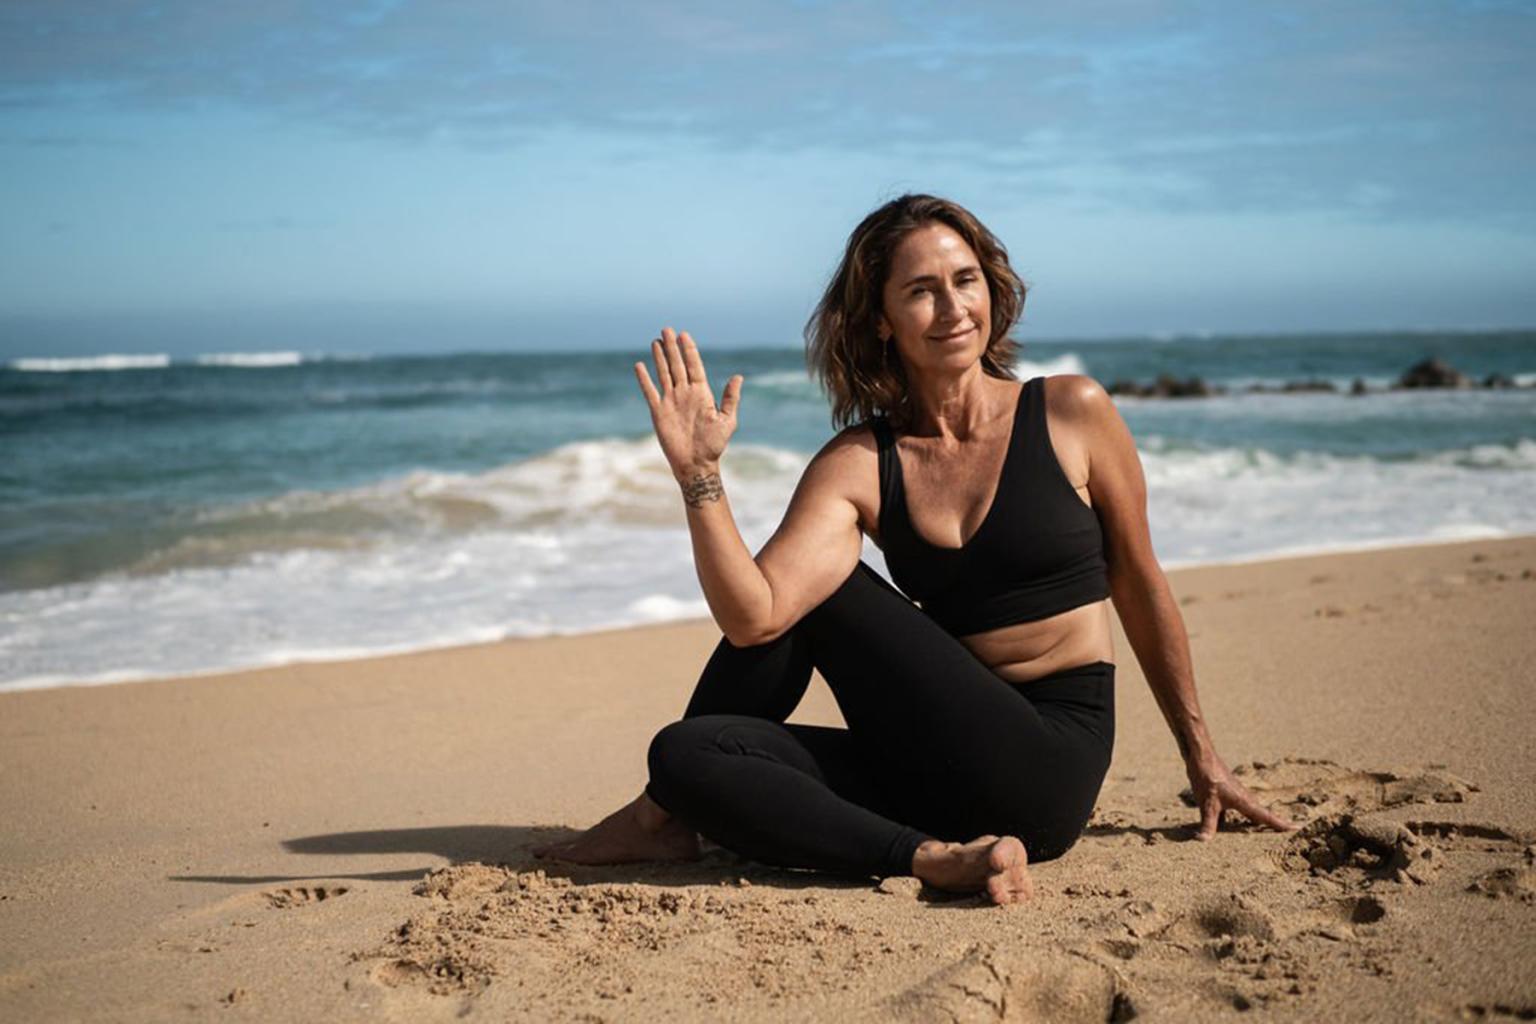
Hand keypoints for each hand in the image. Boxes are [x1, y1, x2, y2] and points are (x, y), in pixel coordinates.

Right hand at [634, 327, 742, 480]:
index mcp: (701, 393)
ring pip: (664, 374)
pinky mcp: (659, 412)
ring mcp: (671, 401)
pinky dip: (644, 379)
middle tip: (667, 329)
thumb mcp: (727, 420)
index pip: (694, 366)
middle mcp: (685, 393)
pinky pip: (650, 392)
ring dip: (660, 358)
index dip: (689, 350)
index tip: (684, 335)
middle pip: (677, 365)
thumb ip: (730, 398)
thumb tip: (738, 376)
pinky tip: (640, 365)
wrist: (696, 464)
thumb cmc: (714, 445)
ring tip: (656, 341)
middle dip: (672, 347)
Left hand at [1185, 748, 1295, 839]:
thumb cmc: (1207, 777)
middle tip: (1287, 832)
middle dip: (1272, 824)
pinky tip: (1228, 823)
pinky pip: (1236, 807)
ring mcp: (1235, 793)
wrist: (1201, 755)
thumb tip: (1204, 841)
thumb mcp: (1207, 804)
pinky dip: (1237, 817)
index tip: (1297, 828)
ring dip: (1256, 820)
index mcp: (1244, 801)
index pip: (1266, 816)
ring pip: (1249, 810)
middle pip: (1261, 814)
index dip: (1281, 824)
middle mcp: (1243, 797)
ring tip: (1262, 830)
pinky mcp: (1226, 790)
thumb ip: (1208, 824)